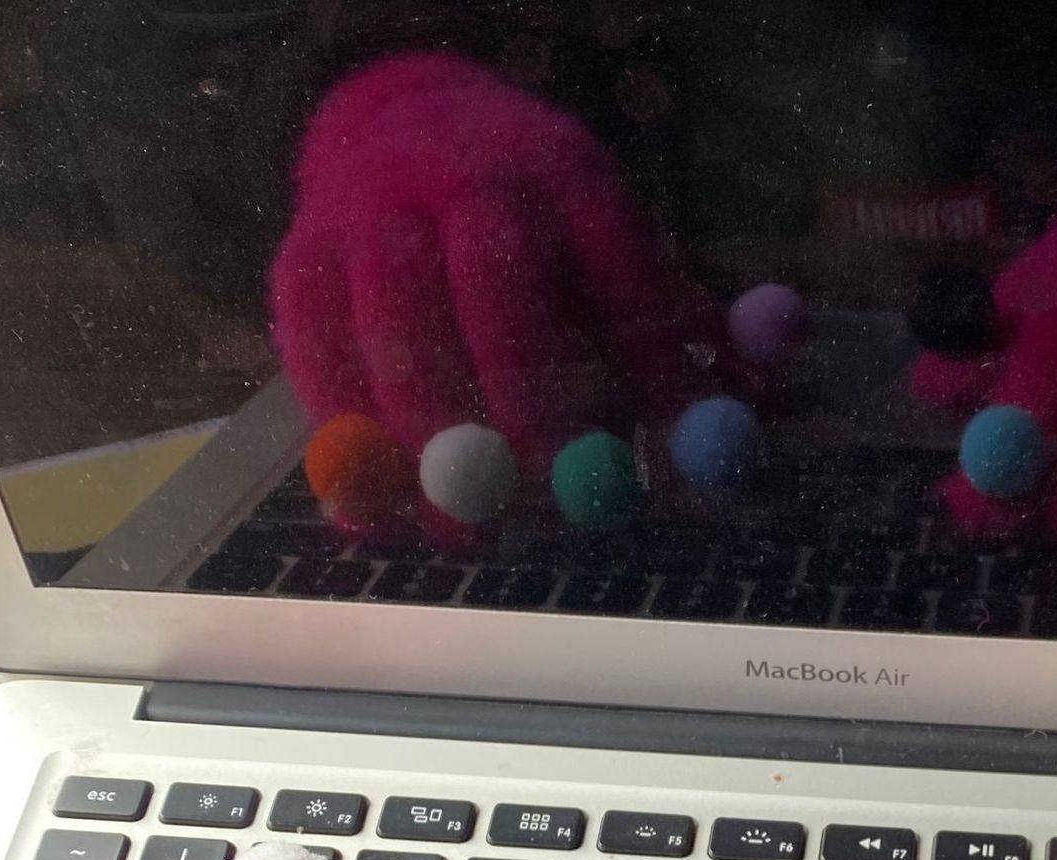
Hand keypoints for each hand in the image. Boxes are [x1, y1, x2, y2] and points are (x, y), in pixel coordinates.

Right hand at [271, 54, 724, 486]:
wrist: (402, 128)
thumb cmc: (540, 231)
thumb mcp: (619, 256)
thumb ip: (686, 339)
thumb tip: (757, 419)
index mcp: (567, 176)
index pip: (621, 272)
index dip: (649, 374)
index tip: (671, 468)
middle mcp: (467, 178)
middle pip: (500, 290)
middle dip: (530, 408)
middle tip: (555, 505)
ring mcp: (373, 212)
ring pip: (393, 325)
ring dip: (431, 442)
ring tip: (467, 534)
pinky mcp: (299, 257)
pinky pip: (313, 351)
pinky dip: (342, 440)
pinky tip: (378, 514)